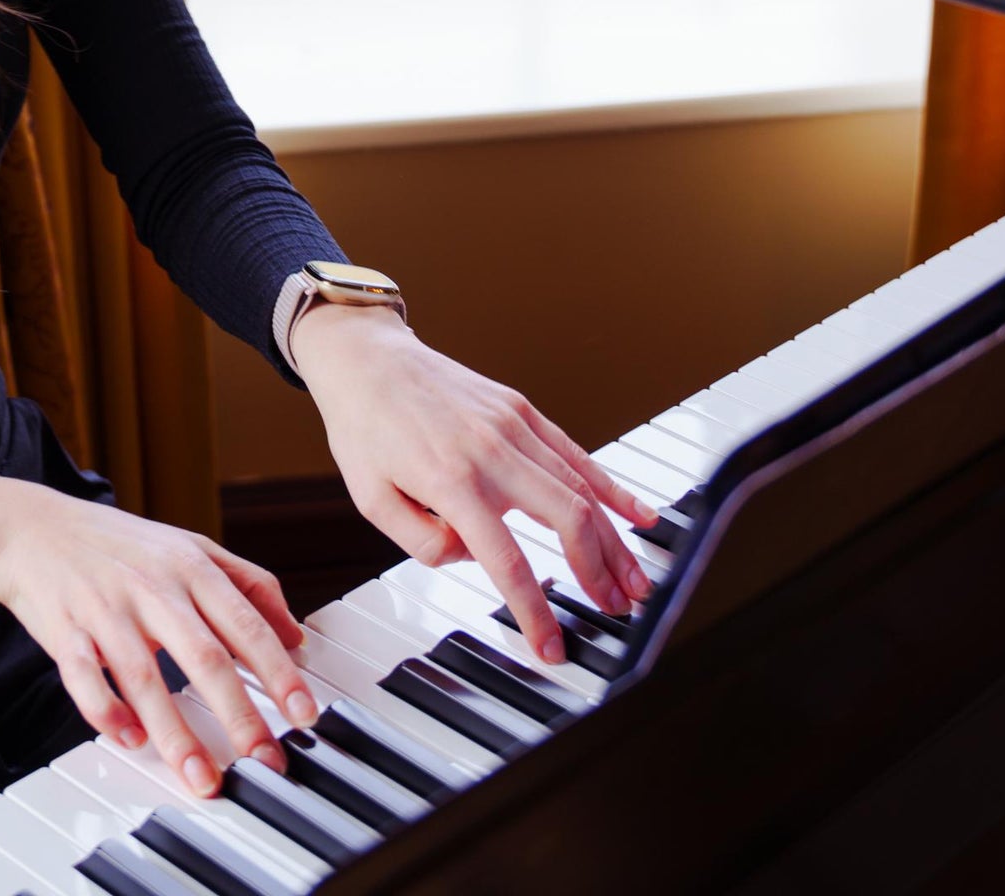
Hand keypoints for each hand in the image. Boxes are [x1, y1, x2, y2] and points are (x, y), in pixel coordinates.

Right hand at [0, 473, 313, 796]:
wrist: (32, 529)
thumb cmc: (120, 545)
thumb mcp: (191, 547)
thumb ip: (249, 584)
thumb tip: (296, 634)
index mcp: (190, 566)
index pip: (245, 624)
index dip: (279, 672)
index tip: (305, 714)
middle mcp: (152, 587)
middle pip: (203, 657)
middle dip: (238, 715)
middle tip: (265, 761)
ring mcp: (106, 610)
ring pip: (144, 677)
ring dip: (175, 735)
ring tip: (201, 778)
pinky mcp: (65, 631)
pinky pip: (85, 677)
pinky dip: (106, 711)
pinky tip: (129, 739)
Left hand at [290, 303, 656, 666]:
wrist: (366, 359)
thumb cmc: (364, 429)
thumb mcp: (370, 500)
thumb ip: (422, 543)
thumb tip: (472, 558)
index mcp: (451, 482)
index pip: (507, 560)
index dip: (535, 611)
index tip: (551, 646)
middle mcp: (491, 451)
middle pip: (567, 520)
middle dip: (598, 572)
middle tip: (614, 608)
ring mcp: (511, 426)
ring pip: (581, 489)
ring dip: (614, 540)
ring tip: (633, 579)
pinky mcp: (521, 410)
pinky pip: (576, 453)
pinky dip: (612, 487)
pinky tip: (639, 513)